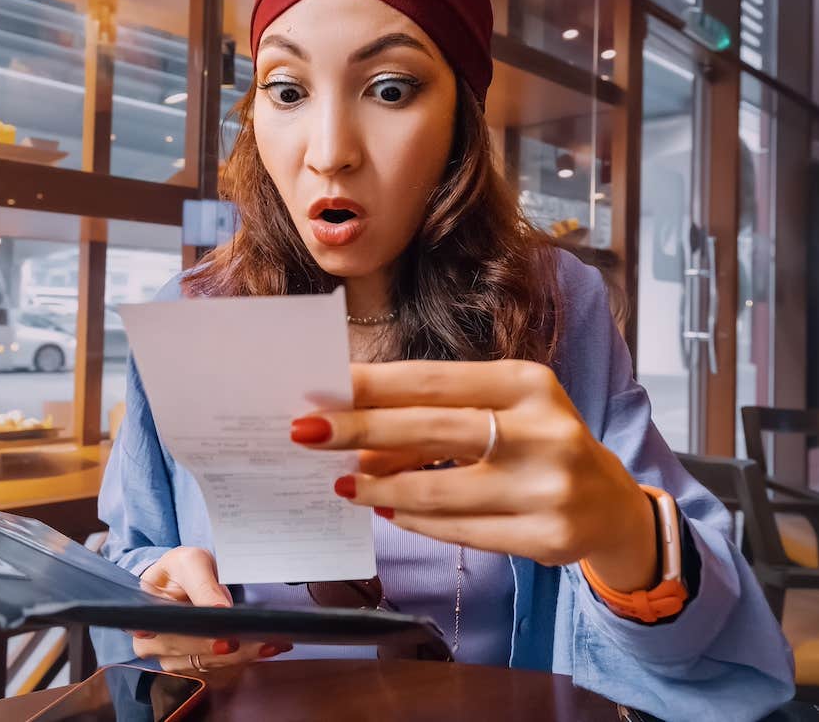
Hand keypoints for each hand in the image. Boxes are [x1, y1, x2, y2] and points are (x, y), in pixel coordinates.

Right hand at [133, 547, 291, 673]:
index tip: (227, 642)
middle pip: (195, 654)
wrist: (181, 575)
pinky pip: (220, 665)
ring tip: (273, 643)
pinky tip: (269, 647)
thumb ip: (203, 584)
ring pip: (210, 663)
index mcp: (145, 621)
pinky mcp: (194, 661)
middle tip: (263, 641)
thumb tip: (220, 610)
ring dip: (244, 656)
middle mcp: (155, 646)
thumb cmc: (179, 567)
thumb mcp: (190, 562)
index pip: (172, 637)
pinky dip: (245, 656)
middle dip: (232, 650)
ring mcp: (174, 657)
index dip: (199, 642)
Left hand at [291, 360, 656, 592]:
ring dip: (380, 486)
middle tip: (306, 431)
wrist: (610, 503)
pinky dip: (415, 519)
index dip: (373, 384)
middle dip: (360, 430)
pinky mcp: (547, 537)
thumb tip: (359, 426)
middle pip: (431, 428)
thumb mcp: (505, 409)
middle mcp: (542, 429)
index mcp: (527, 383)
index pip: (435, 379)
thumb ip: (441, 413)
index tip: (322, 386)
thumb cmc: (539, 440)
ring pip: (440, 488)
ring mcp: (548, 487)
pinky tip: (387, 510)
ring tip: (342, 483)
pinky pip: (460, 531)